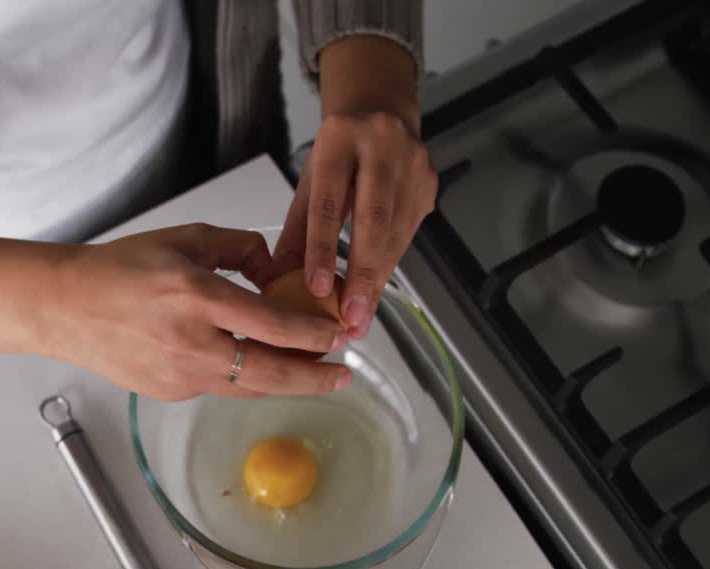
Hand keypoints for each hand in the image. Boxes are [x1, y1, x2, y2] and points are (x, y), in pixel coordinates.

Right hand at [46, 224, 350, 400]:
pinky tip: (255, 366)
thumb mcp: (183, 239)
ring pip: (248, 388)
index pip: (271, 323)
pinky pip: (218, 387)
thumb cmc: (119, 269)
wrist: (64, 307)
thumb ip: (237, 247)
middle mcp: (190, 341)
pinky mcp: (169, 392)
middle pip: (269, 372)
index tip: (337, 335)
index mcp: (195, 295)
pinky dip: (242, 377)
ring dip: (285, 383)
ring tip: (313, 376)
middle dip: (315, 376)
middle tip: (344, 374)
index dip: (312, 334)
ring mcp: (178, 374)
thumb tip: (275, 268)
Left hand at [272, 35, 436, 337]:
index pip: (330, 203)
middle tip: (351, 317)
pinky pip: (408, 232)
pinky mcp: (428, 182)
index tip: (317, 288)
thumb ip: (298, 228)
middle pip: (373, 219)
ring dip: (378, 278)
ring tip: (361, 315)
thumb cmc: (339, 151)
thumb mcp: (310, 180)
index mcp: (339, 139)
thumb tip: (281, 279)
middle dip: (362, 274)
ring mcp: (411, 163)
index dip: (323, 249)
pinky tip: (376, 288)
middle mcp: (381, 145)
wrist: (379, 109)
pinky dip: (390, 263)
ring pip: (395, 231)